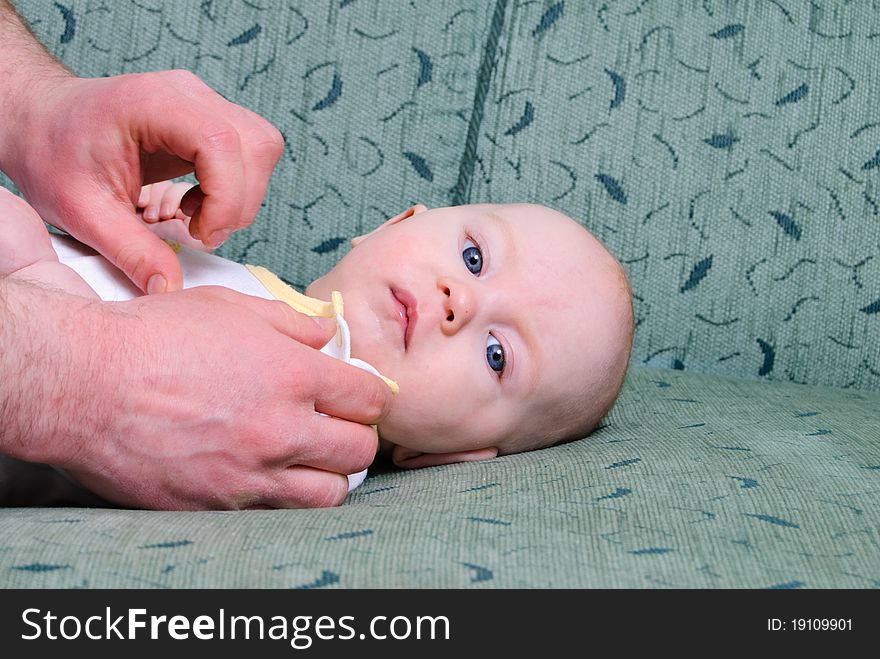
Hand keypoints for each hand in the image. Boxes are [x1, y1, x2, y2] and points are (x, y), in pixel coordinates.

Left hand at [2, 70, 282, 293]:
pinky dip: (235, 186)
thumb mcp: (83, 212)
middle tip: (198, 231)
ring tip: (195, 215)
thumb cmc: (53, 154)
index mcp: (152, 104)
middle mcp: (187, 94)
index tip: (200, 234)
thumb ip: (132, 252)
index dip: (226, 196)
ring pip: (261, 147)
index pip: (220, 142)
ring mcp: (202, 102)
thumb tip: (170, 288)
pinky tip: (196, 200)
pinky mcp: (209, 117)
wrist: (41, 122)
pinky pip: (249, 150)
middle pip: (256, 144)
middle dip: (239, 201)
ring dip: (241, 195)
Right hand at [3, 282, 390, 508]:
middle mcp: (281, 430)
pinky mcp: (219, 507)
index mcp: (292, 375)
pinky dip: (284, 498)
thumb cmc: (153, 338)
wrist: (84, 384)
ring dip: (329, 476)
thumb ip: (290, 322)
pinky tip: (268, 477)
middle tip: (339, 427)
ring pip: (329, 494)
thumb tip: (327, 332)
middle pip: (360, 451)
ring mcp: (251, 475)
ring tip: (310, 460)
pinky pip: (277, 515)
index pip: (370, 398)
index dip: (370, 395)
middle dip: (357, 436)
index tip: (359, 395)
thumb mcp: (229, 307)